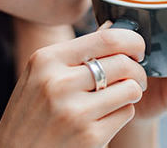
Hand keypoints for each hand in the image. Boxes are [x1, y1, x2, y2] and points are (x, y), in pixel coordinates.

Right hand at [0, 27, 148, 146]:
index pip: (106, 39)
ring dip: (131, 93)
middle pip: (124, 63)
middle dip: (138, 71)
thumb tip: (113, 28)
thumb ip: (73, 54)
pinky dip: (121, 115)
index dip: (132, 41)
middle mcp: (58, 83)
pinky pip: (126, 114)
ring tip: (117, 98)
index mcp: (45, 60)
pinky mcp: (90, 136)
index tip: (136, 49)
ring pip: (130, 89)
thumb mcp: (39, 75)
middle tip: (134, 78)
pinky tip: (103, 119)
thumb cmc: (28, 114)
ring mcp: (75, 112)